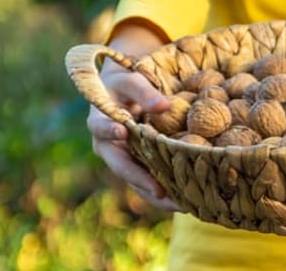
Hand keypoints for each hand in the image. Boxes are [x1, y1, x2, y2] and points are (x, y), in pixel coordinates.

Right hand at [86, 24, 178, 210]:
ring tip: (180, 205)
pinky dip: (164, 194)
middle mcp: (108, 146)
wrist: (123, 91)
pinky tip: (185, 203)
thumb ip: (144, 92)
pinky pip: (148, 183)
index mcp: (99, 122)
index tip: (122, 132)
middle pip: (120, 166)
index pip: (101, 128)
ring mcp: (122, 159)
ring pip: (135, 182)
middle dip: (140, 179)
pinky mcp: (137, 166)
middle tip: (159, 190)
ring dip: (155, 195)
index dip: (110, 131)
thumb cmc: (125, 83)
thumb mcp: (130, 81)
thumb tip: (164, 106)